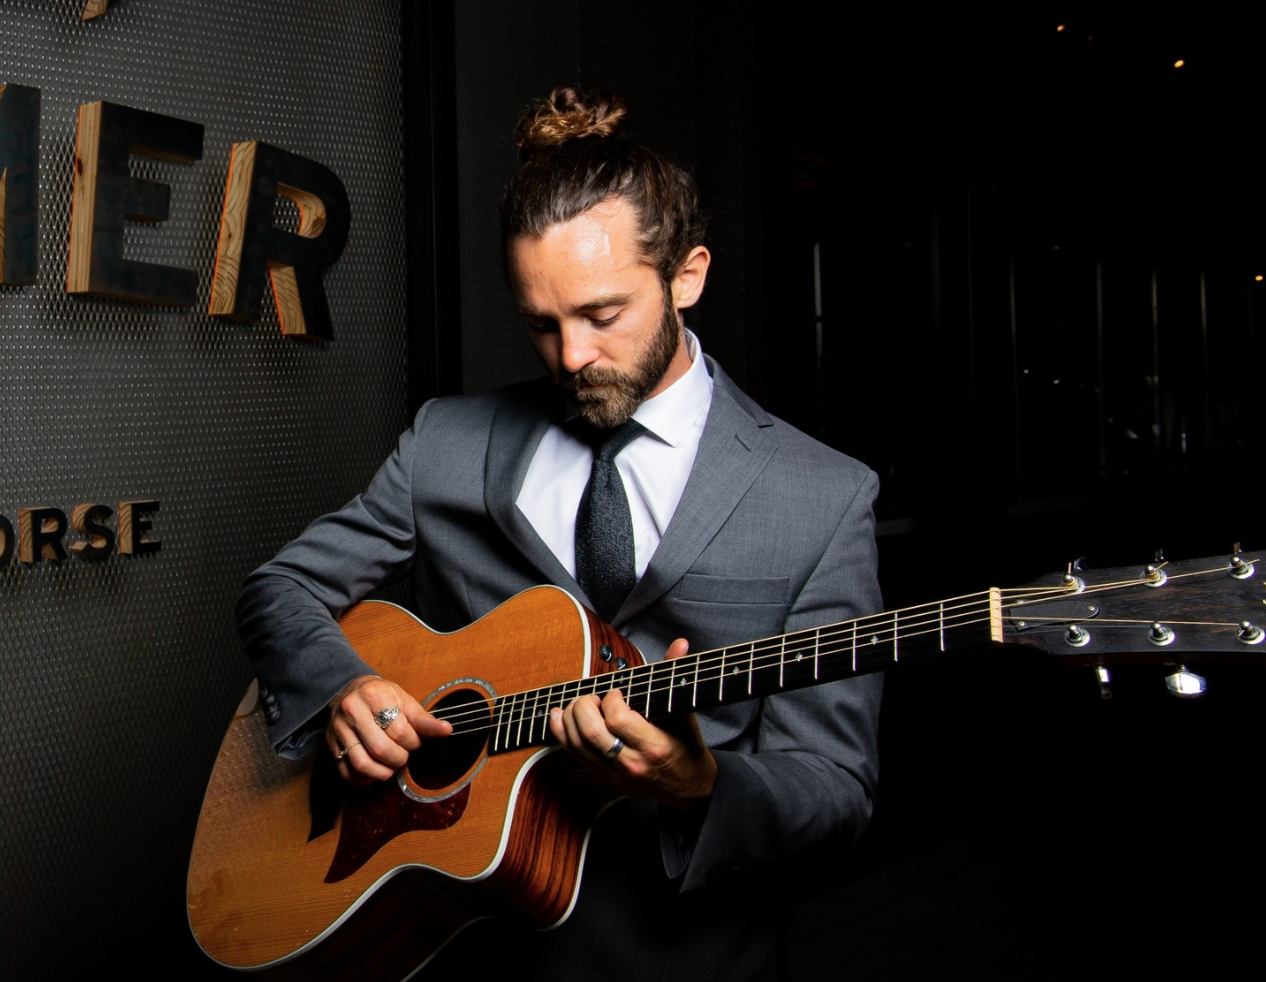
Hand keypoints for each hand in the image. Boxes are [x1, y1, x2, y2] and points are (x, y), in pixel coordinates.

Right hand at [325, 674, 451, 784]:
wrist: (348, 690)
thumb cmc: (381, 696)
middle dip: (398, 758)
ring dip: (383, 772)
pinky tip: (375, 772)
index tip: (415, 741)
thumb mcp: (404, 700)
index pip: (398, 730)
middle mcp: (352, 711)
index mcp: (373, 695)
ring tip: (391, 766)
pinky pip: (347, 772)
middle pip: (380, 748)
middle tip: (404, 755)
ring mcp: (338, 730)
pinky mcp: (331, 745)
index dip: (412, 742)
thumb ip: (424, 719)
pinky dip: (364, 779)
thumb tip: (447, 731)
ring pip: (362, 763)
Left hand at [548, 638, 717, 808]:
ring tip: (579, 703)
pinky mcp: (603, 778)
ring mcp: (614, 774)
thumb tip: (680, 644)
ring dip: (569, 716)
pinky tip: (559, 714)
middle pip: (591, 732)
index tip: (617, 693)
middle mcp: (630, 763)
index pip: (618, 719)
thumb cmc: (686, 746)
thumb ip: (675, 674)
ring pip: (577, 743)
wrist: (688, 788)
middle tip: (593, 697)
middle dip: (584, 706)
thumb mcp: (684, 712)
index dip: (611, 699)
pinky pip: (573, 754)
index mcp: (653, 746)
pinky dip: (560, 732)